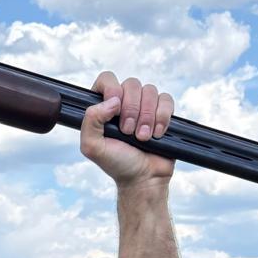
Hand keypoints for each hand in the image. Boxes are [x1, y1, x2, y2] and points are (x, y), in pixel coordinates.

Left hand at [80, 73, 173, 187]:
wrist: (144, 178)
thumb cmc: (117, 164)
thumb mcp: (93, 147)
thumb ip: (90, 121)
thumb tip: (112, 100)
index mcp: (104, 108)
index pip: (107, 79)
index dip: (112, 88)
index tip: (114, 108)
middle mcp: (124, 103)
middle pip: (131, 83)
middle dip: (132, 109)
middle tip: (128, 132)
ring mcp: (144, 107)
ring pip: (150, 90)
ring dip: (147, 116)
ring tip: (143, 137)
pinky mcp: (162, 112)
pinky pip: (166, 99)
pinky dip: (163, 116)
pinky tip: (158, 133)